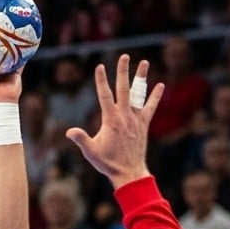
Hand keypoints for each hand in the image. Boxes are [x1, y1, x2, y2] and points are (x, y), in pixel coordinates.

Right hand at [64, 55, 164, 187]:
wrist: (129, 172)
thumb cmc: (107, 162)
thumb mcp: (90, 151)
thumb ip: (81, 139)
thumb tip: (69, 132)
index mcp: (111, 120)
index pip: (105, 96)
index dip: (101, 81)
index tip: (100, 67)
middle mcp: (125, 116)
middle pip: (123, 89)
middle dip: (123, 72)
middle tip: (124, 56)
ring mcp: (136, 119)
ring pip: (138, 94)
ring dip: (141, 77)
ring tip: (144, 62)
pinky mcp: (144, 124)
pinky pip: (151, 107)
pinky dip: (155, 96)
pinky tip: (160, 85)